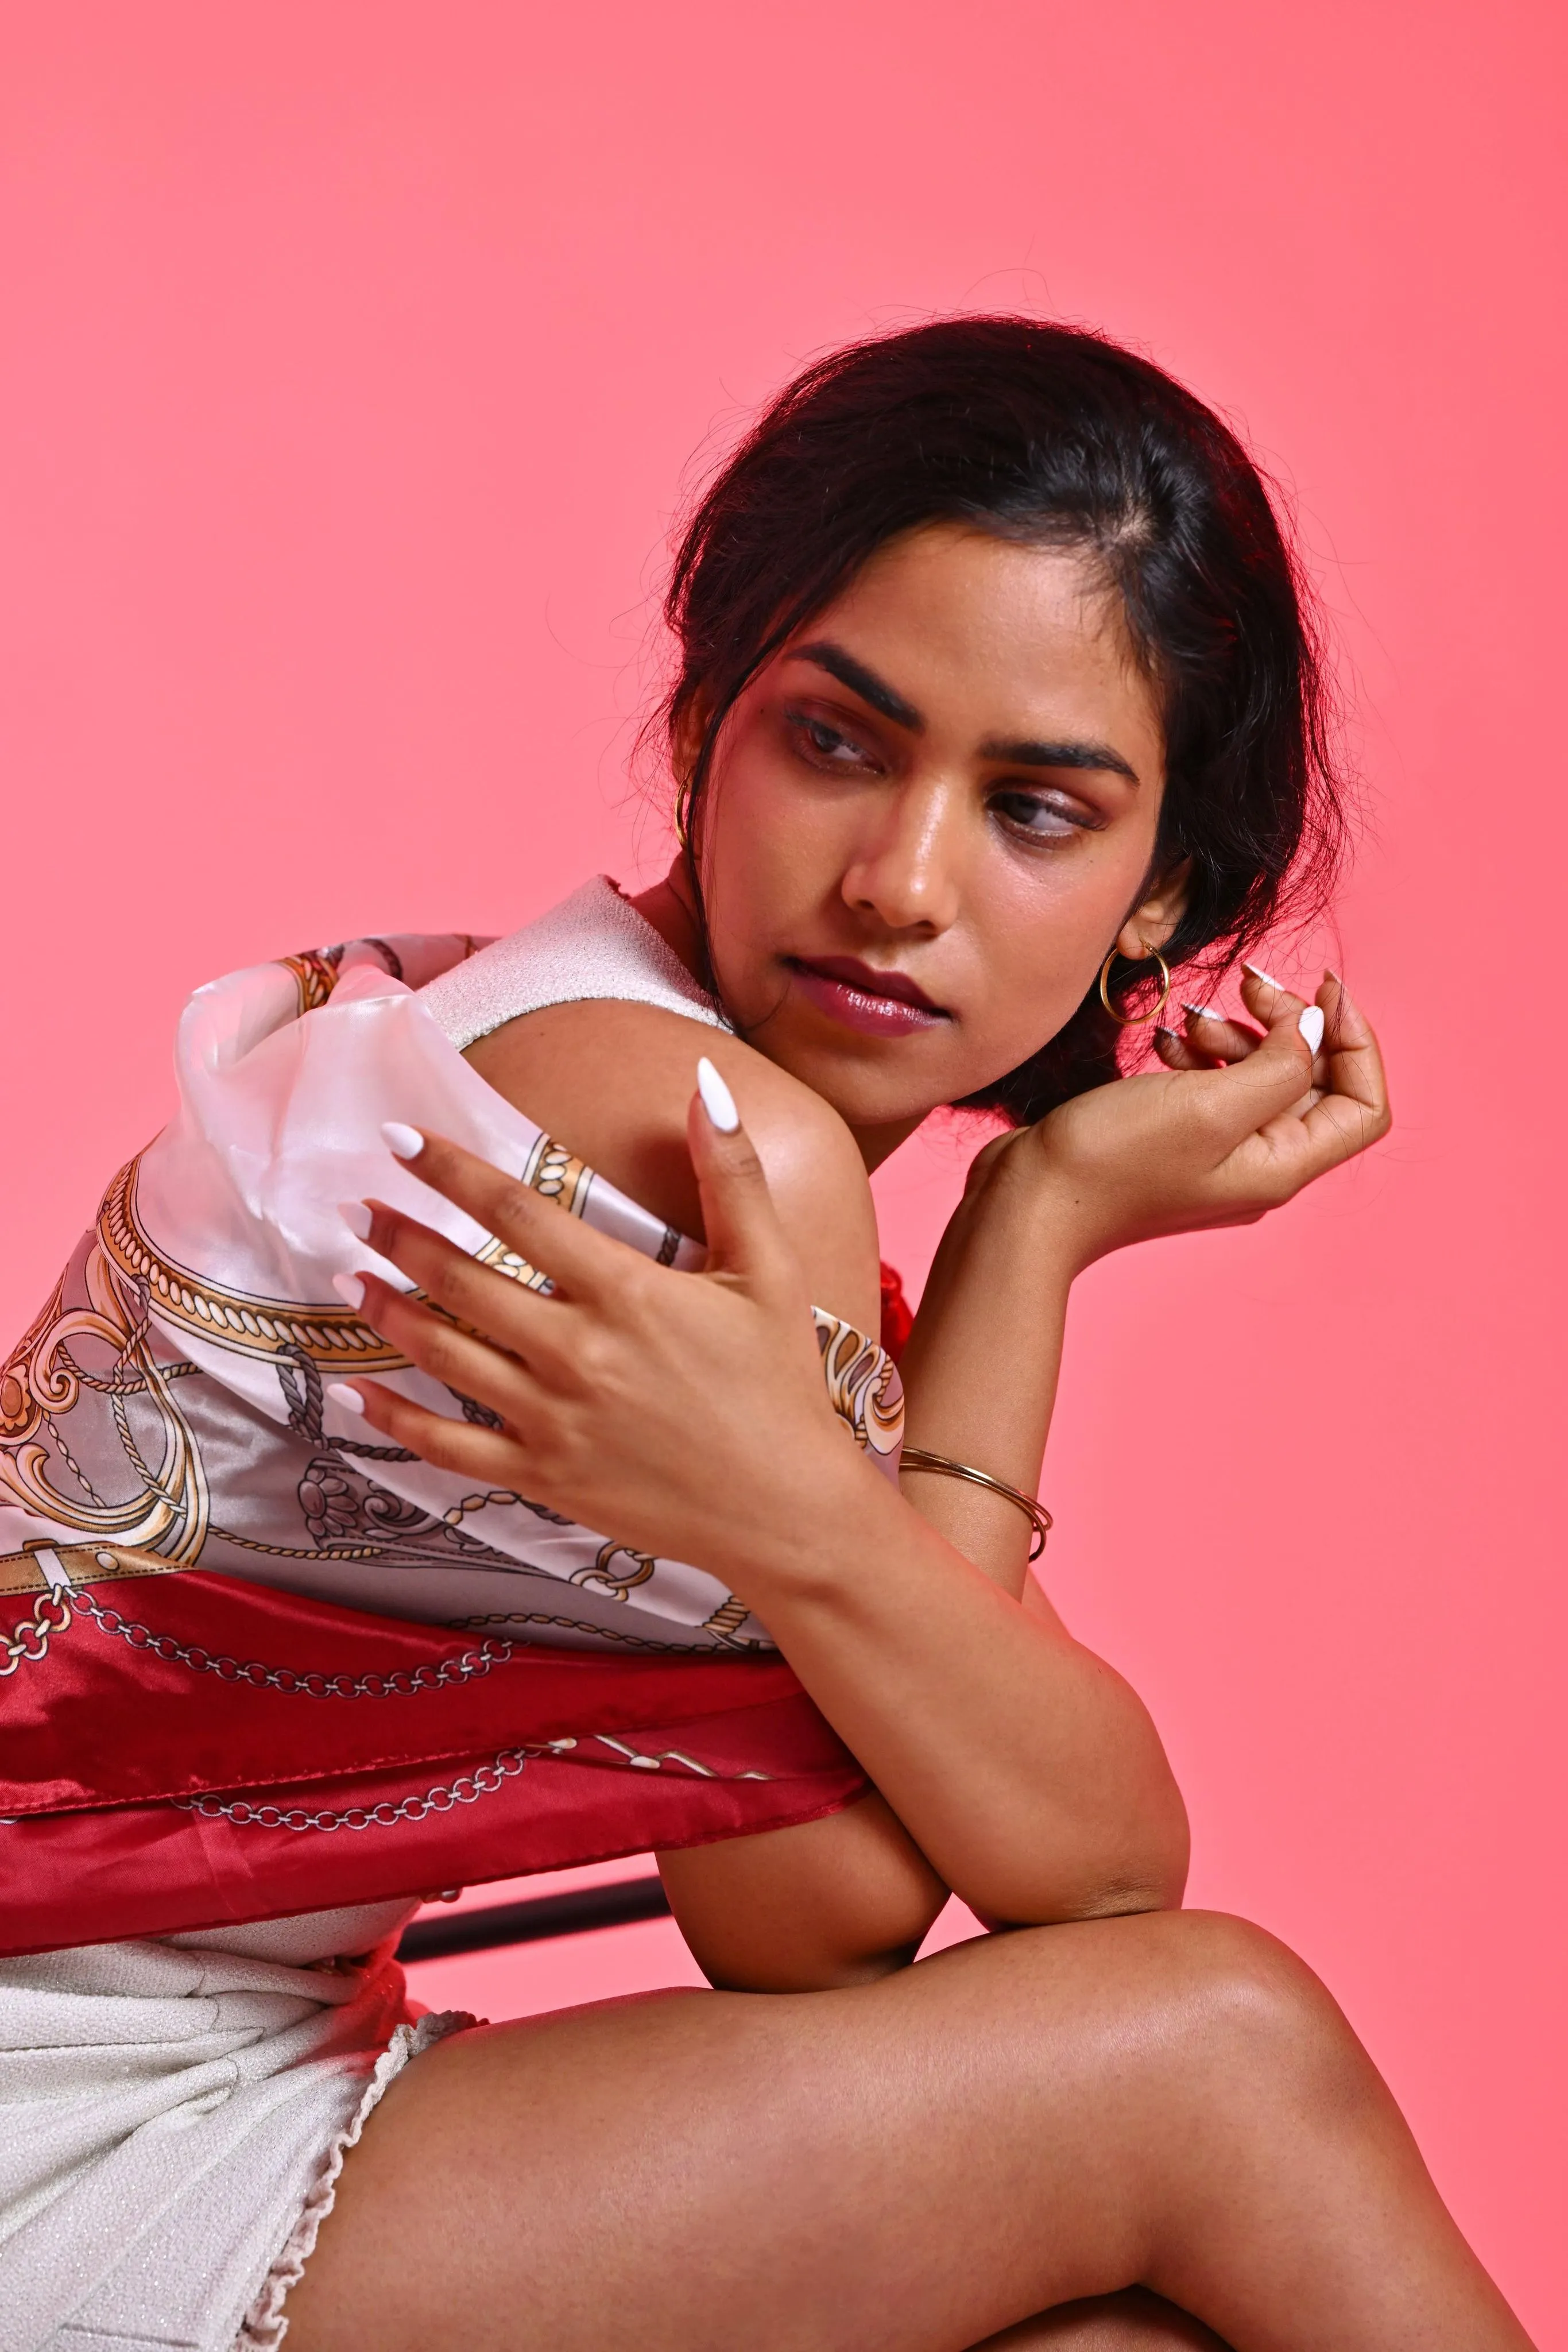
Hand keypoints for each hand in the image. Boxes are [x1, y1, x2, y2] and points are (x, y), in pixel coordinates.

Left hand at [329, 1078, 857, 1578]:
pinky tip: (357, 1394)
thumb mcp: (769, 1270)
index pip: (516, 1211)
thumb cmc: (779, 1386)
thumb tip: (706, 1085)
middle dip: (401, 1237)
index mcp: (625, 1292)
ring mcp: (553, 1419)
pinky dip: (395, 1420)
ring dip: (388, 1311)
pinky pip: (449, 1446)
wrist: (785, 1509)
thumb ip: (732, 1174)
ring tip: (353, 1276)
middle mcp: (576, 1352)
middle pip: (462, 1280)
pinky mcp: (543, 1476)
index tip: (398, 1138)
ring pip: (444, 1355)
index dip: (451, 1169)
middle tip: (360, 1208)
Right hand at [983, 966, 1389, 1269]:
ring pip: (1259, 1079)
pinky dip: (1201, 1056)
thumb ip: (1278, 1063)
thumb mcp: (1211, 1103)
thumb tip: (1311, 1028)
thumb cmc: (1114, 1161)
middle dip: (1285, 1027)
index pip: (1362, 1104)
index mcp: (1282, 1166)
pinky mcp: (1177, 1143)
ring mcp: (1217, 1157)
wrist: (1031, 1204)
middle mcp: (1260, 1166)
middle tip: (1246, 986)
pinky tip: (1168, 1044)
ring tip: (1191, 1020)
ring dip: (1237, 1037)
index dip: (1356, 1042)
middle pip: (1311, 1084)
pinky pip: (1213, 1089)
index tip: (1322, 990)